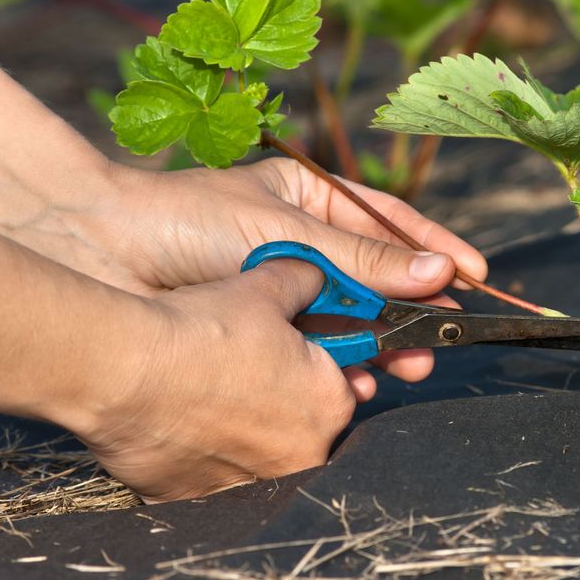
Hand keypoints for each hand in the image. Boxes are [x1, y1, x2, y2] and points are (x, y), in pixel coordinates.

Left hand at [59, 158, 486, 398]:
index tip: (478, 274)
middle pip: (377, 280)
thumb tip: (440, 273)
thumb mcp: (290, 232)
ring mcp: (286, 289)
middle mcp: (306, 245)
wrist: (102, 253)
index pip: (391, 224)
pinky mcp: (265, 330)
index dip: (437, 249)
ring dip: (379, 344)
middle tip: (439, 337)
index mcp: (312, 200)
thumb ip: (365, 261)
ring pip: (351, 319)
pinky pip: (316, 349)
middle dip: (411, 309)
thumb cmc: (189, 220)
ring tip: (404, 366)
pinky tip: (355, 379)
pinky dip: (339, 365)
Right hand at [78, 256, 355, 502]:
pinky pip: (207, 478)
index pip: (341, 388)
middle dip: (280, 404)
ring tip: (203, 396)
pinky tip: (176, 424)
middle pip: (303, 428)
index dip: (312, 367)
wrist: (124, 373)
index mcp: (330, 406)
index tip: (283, 354)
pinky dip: (198, 455)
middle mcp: (301, 456)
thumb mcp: (266, 287)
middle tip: (239, 374)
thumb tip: (319, 277)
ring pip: (256, 456)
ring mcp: (250, 485)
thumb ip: (306, 282)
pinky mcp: (197, 501)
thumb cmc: (203, 329)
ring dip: (241, 433)